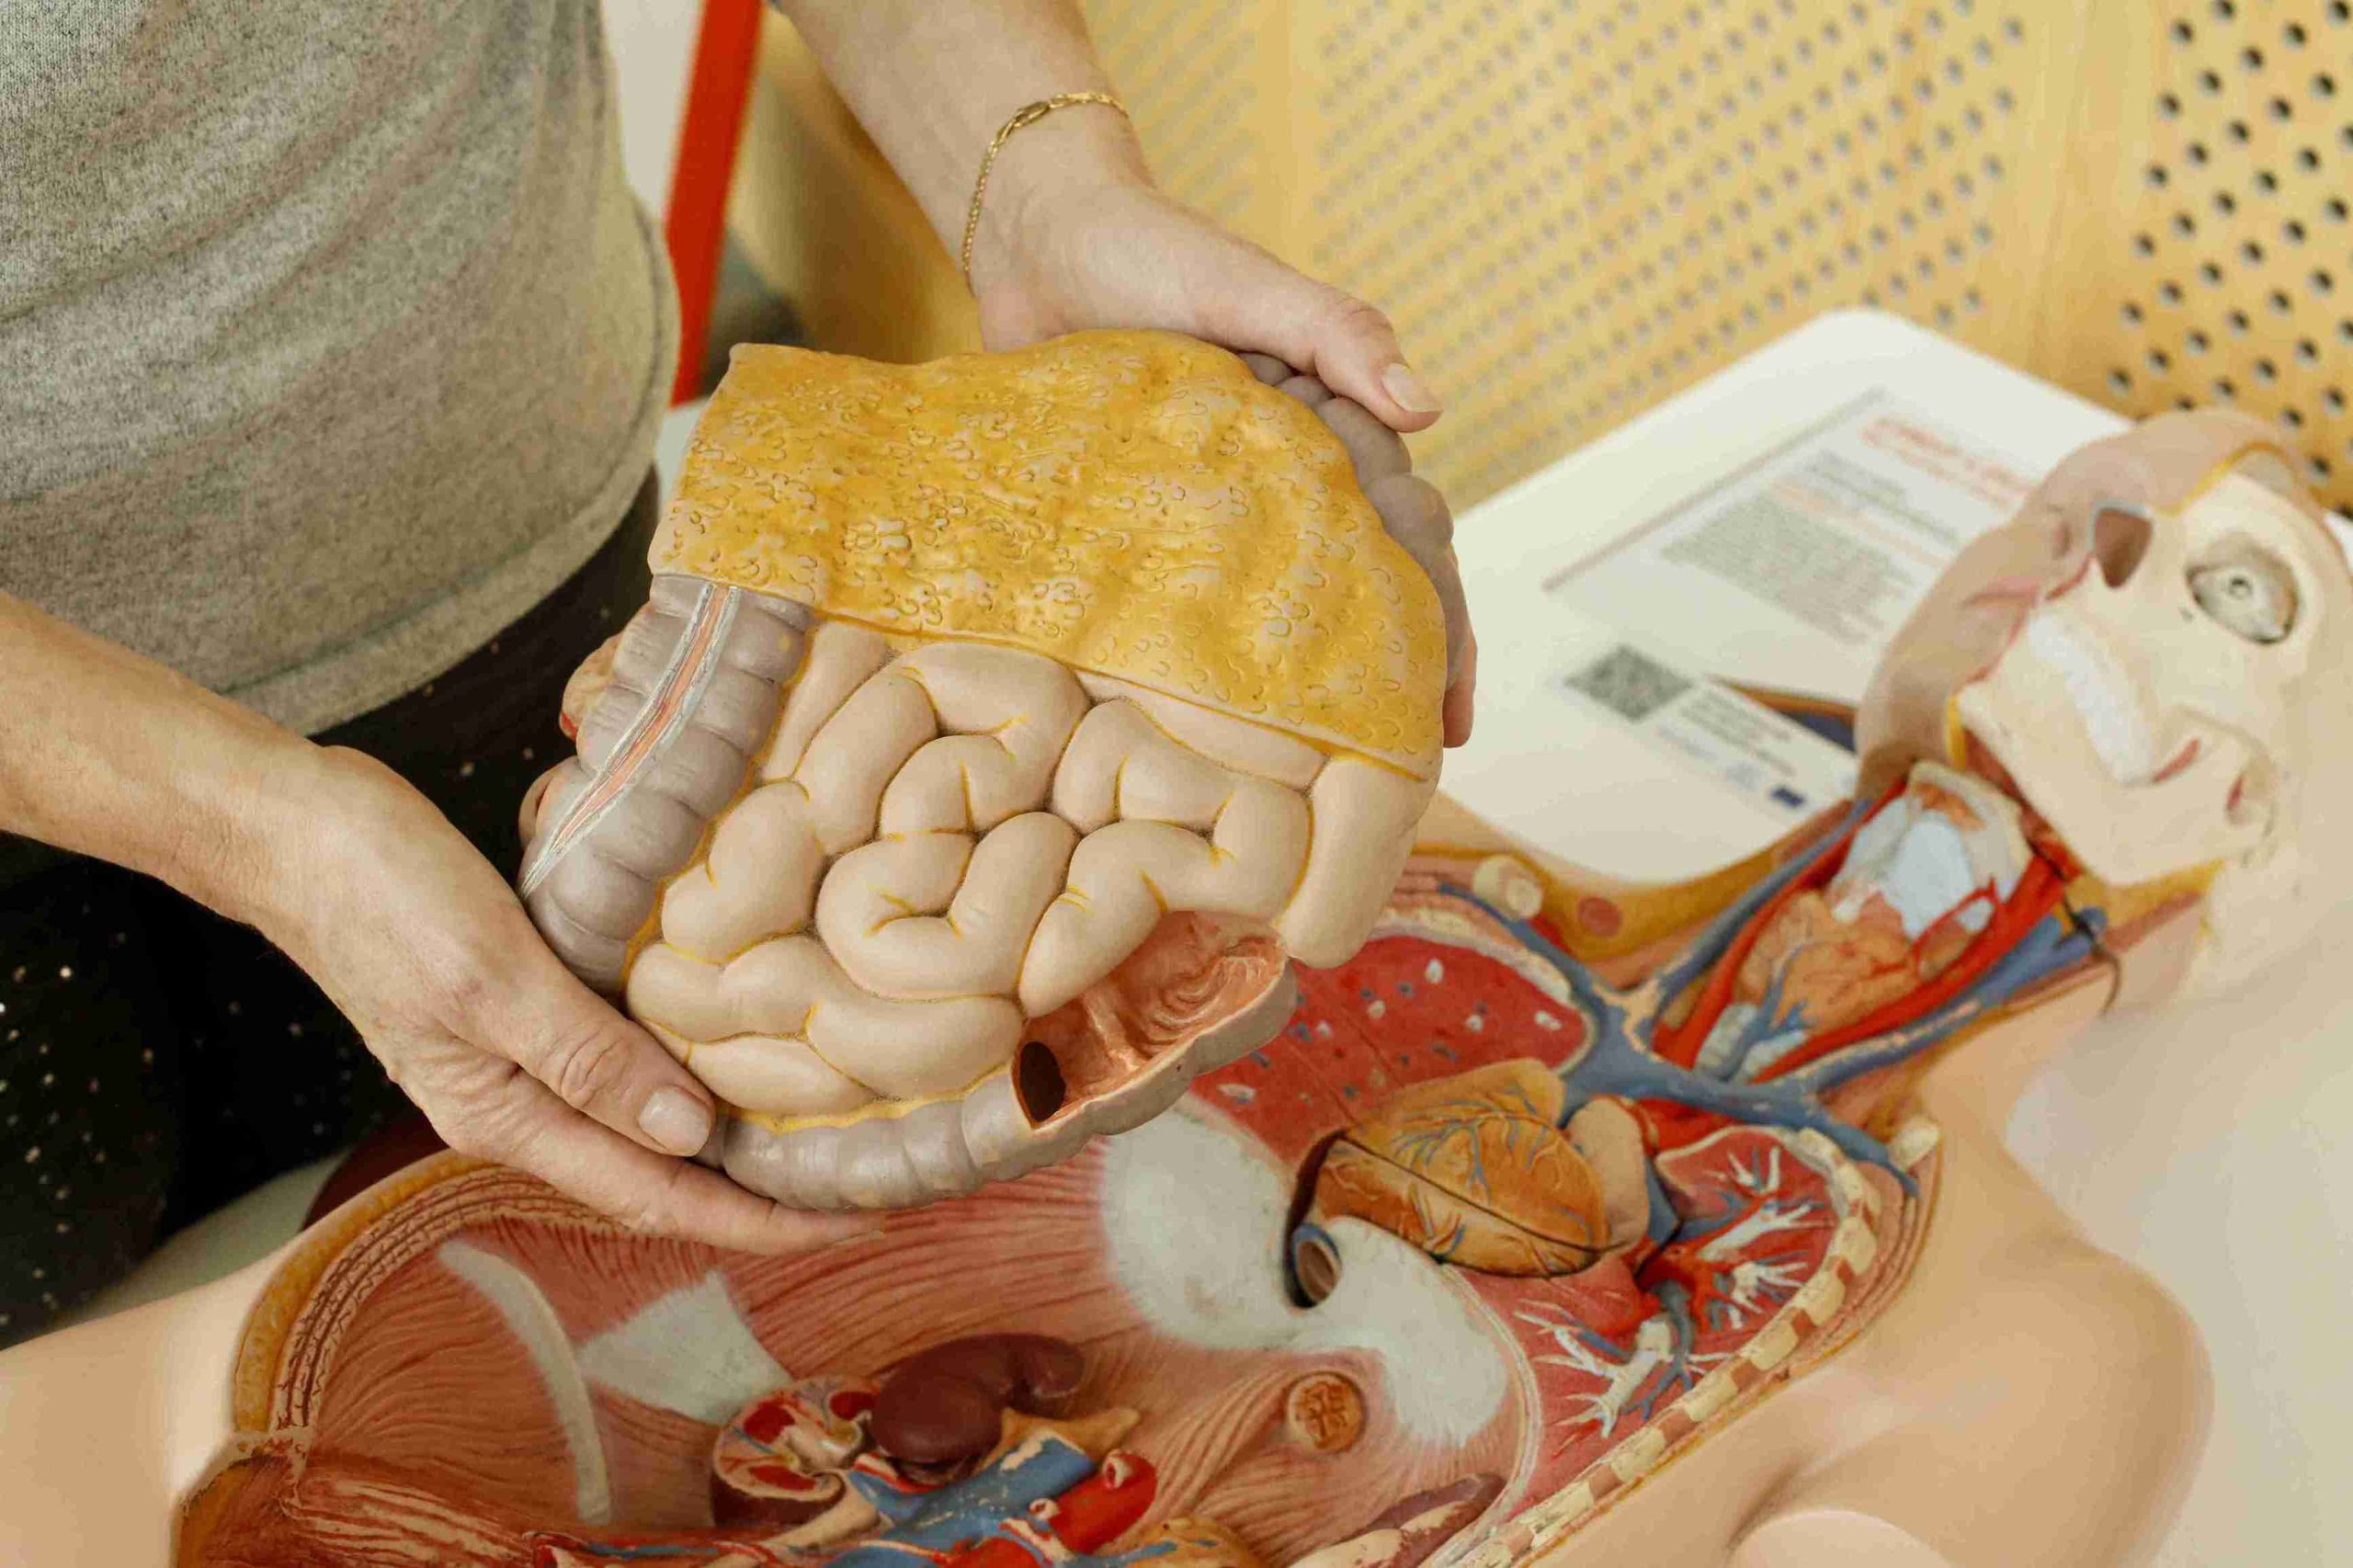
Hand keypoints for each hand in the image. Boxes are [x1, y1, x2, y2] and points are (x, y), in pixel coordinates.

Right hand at [251, 746, 874, 1252]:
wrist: (295, 828)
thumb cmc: (380, 894)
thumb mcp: (491, 977)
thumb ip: (586, 1060)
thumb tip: (691, 1135)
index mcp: (508, 1118)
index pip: (660, 1197)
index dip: (763, 1222)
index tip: (859, 1218)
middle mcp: (520, 1106)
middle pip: (662, 1175)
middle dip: (764, 1192)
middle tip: (871, 1178)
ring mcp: (520, 1057)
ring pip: (649, 1118)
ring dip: (734, 1131)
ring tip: (830, 1123)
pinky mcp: (528, 1002)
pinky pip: (626, 1057)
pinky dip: (691, 1062)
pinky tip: (743, 1038)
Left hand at [974, 170, 1476, 742]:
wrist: (1037, 243)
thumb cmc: (1154, 250)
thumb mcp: (1252, 286)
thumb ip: (1338, 335)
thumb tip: (1428, 410)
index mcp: (1335, 434)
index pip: (1412, 542)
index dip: (1440, 630)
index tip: (1448, 716)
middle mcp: (1288, 482)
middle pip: (1358, 594)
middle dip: (1386, 684)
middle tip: (1394, 775)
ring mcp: (1217, 508)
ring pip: (1279, 611)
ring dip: (1305, 688)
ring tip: (1317, 778)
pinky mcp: (1144, 520)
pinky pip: (1185, 600)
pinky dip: (1206, 661)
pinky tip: (1204, 732)